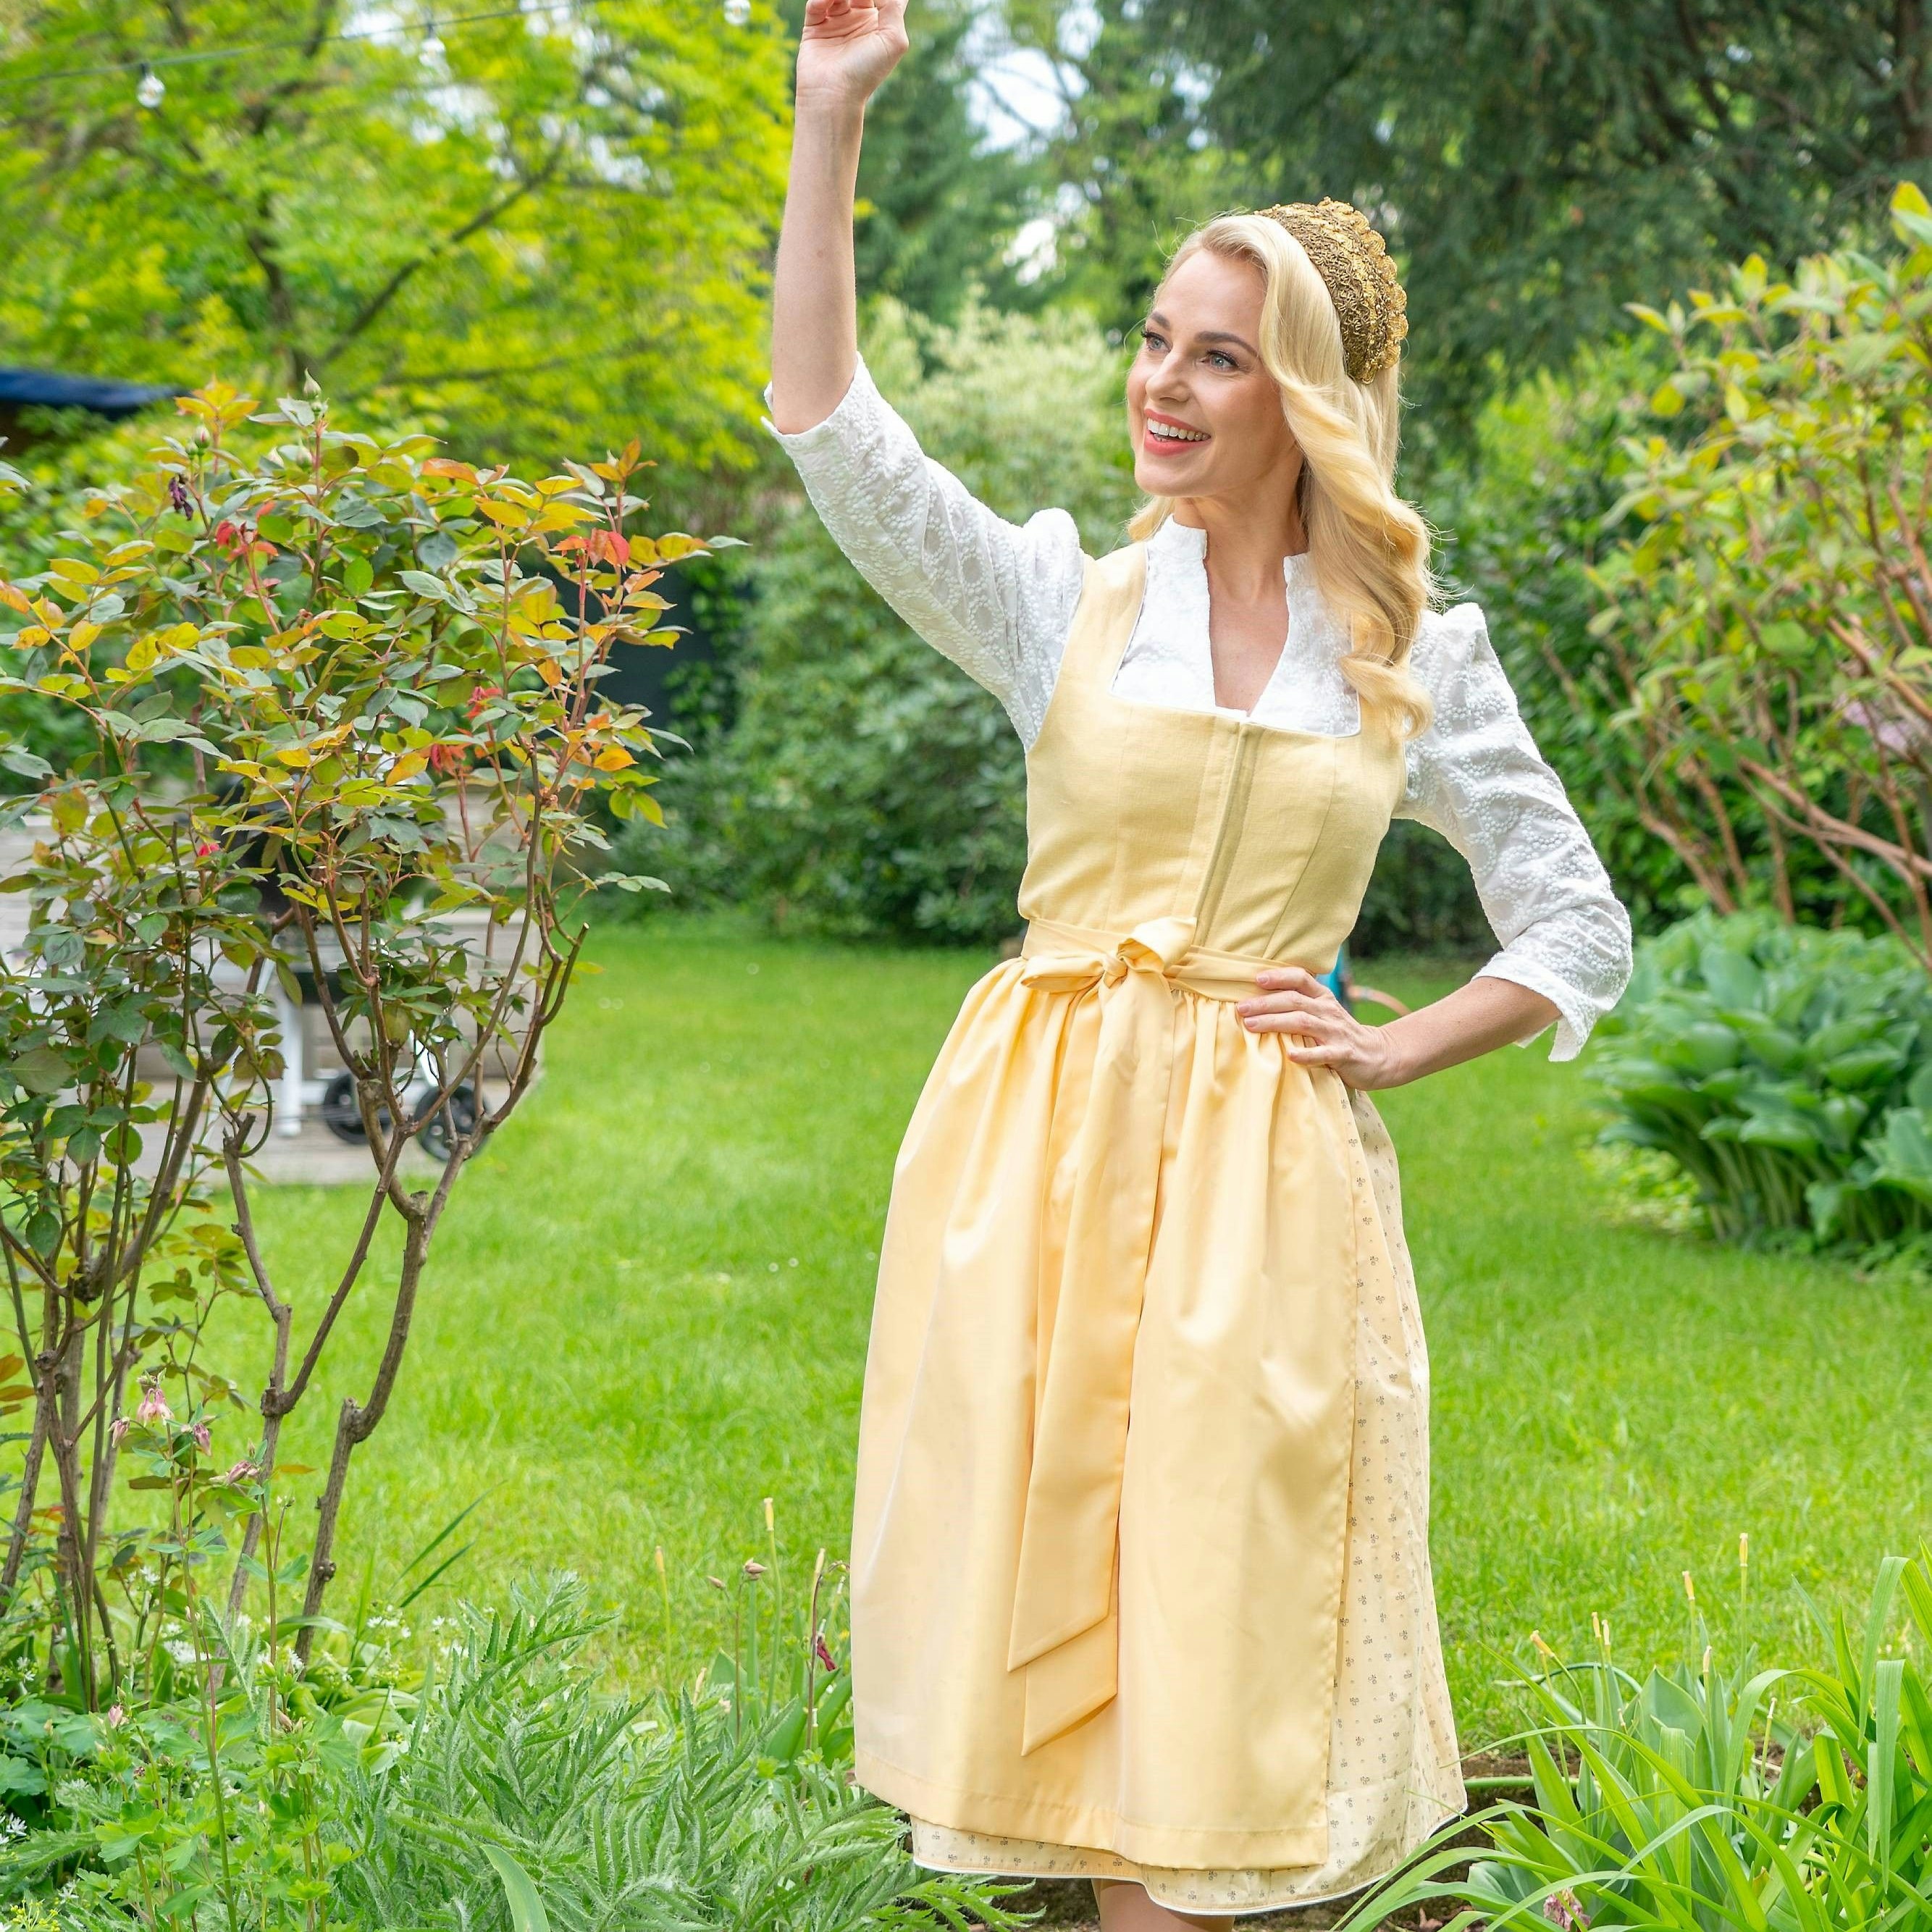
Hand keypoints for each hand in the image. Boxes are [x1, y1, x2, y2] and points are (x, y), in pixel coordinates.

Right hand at [797, 0, 908, 112]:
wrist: (834, 94)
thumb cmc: (867, 72)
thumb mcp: (893, 40)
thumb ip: (894, 7)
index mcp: (878, 24)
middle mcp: (858, 21)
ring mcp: (836, 23)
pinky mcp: (815, 28)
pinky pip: (816, 4)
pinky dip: (820, 0)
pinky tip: (825, 3)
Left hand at [1235, 967, 1411, 1089]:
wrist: (1379, 1054)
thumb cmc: (1339, 1033)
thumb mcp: (1323, 1012)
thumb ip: (1299, 1004)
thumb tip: (1259, 997)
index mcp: (1323, 998)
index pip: (1301, 979)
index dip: (1279, 976)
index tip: (1256, 979)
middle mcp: (1328, 1011)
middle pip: (1295, 1001)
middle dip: (1265, 1003)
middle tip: (1241, 1008)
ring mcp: (1336, 1032)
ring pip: (1303, 1023)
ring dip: (1275, 1023)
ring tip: (1251, 1025)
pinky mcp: (1343, 1054)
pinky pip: (1323, 1053)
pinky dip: (1306, 1054)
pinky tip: (1289, 1056)